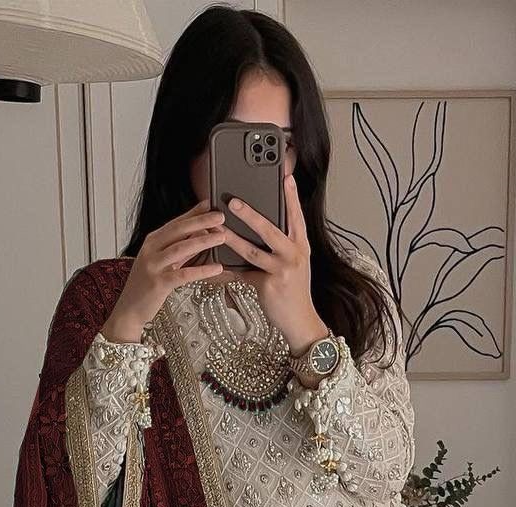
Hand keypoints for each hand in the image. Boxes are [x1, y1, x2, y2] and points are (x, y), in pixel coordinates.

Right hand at [102, 199, 225, 340]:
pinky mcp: (159, 283)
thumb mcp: (163, 262)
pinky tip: (217, 268)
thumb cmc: (147, 286)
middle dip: (201, 222)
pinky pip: (184, 274)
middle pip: (178, 230)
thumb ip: (180, 248)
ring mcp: (153, 266)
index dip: (193, 213)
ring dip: (204, 241)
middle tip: (220, 217)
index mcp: (152, 241)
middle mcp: (151, 250)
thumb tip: (200, 233)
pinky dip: (202, 270)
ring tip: (222, 237)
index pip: (175, 223)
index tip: (209, 204)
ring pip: (181, 248)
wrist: (128, 309)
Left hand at [221, 173, 328, 354]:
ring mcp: (283, 270)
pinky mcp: (270, 286)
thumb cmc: (293, 291)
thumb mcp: (294, 264)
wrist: (300, 321)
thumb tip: (258, 229)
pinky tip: (215, 264)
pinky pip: (243, 273)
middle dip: (250, 214)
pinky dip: (228, 270)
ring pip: (253, 250)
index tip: (285, 177)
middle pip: (270, 229)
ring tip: (218, 230)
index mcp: (300, 246)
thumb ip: (281, 246)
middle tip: (233, 201)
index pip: (296, 216)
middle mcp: (294, 254)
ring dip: (232, 239)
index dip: (290, 196)